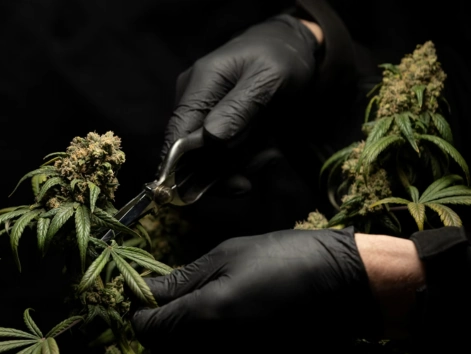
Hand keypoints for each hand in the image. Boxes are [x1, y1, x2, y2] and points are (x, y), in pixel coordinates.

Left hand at [131, 228, 380, 353]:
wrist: (344, 286)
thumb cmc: (284, 258)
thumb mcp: (227, 255)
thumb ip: (182, 280)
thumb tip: (145, 292)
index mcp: (206, 316)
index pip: (147, 329)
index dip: (142, 311)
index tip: (149, 295)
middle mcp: (217, 352)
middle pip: (164, 353)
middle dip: (162, 328)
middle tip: (178, 301)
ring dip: (184, 347)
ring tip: (203, 317)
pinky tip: (226, 334)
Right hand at [160, 14, 320, 160]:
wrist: (294, 49)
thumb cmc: (281, 57)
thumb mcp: (267, 78)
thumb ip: (239, 108)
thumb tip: (210, 138)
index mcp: (199, 84)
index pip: (177, 133)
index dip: (184, 166)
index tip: (214, 188)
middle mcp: (194, 103)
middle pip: (192, 155)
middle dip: (226, 169)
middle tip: (262, 165)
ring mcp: (205, 117)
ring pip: (211, 161)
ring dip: (241, 165)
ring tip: (270, 154)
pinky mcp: (218, 128)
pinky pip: (224, 157)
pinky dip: (245, 161)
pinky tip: (267, 153)